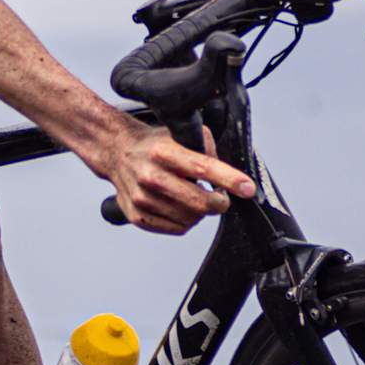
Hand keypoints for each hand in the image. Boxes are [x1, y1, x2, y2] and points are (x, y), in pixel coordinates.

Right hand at [106, 121, 256, 234]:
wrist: (117, 153)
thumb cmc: (154, 146)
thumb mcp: (180, 135)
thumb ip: (206, 150)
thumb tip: (228, 175)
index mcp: (164, 152)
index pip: (203, 168)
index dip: (229, 180)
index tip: (248, 188)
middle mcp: (151, 175)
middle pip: (200, 202)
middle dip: (219, 203)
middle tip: (221, 197)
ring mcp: (142, 198)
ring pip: (191, 219)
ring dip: (201, 211)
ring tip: (192, 196)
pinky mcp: (137, 215)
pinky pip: (177, 228)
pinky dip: (186, 220)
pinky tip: (180, 206)